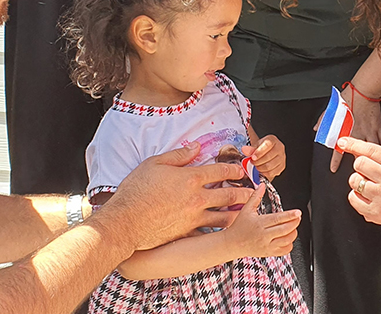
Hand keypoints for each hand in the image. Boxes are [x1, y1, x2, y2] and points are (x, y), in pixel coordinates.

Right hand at [102, 142, 253, 250]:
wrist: (126, 221)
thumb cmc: (136, 190)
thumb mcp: (155, 163)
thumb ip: (179, 154)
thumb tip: (196, 146)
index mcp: (191, 178)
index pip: (220, 171)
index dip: (234, 169)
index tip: (242, 169)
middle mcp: (197, 198)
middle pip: (228, 194)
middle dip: (243, 191)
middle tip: (254, 191)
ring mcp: (194, 217)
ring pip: (224, 216)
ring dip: (237, 212)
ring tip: (246, 211)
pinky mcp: (188, 232)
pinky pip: (209, 233)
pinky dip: (219, 231)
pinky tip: (224, 231)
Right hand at [222, 184, 300, 258]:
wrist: (232, 244)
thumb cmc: (239, 227)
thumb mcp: (246, 210)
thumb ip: (255, 197)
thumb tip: (261, 185)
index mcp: (259, 223)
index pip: (278, 219)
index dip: (290, 215)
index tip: (298, 212)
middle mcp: (264, 235)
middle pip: (285, 229)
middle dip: (294, 222)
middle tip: (298, 217)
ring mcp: (267, 245)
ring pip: (287, 240)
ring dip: (293, 233)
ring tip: (293, 226)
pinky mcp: (269, 253)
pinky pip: (285, 251)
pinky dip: (290, 244)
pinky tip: (288, 238)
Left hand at [243, 135, 285, 180]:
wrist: (267, 153)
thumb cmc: (262, 148)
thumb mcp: (255, 146)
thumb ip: (250, 149)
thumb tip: (244, 150)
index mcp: (273, 140)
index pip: (267, 145)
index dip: (259, 152)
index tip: (253, 157)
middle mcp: (279, 148)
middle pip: (268, 157)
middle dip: (257, 161)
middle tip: (252, 162)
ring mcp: (282, 158)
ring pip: (270, 166)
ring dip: (260, 168)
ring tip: (256, 166)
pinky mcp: (282, 167)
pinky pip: (272, 173)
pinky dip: (264, 173)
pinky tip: (261, 170)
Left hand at [315, 85, 380, 172]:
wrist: (364, 91)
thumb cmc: (348, 99)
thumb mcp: (332, 109)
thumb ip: (324, 120)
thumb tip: (317, 128)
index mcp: (346, 131)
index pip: (339, 149)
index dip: (335, 161)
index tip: (333, 169)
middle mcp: (358, 134)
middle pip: (358, 154)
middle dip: (358, 165)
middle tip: (358, 174)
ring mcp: (370, 132)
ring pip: (372, 151)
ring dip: (372, 160)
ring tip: (373, 171)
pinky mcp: (378, 128)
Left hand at [337, 137, 380, 238]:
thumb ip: (375, 156)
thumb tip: (349, 144)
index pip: (371, 150)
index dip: (354, 144)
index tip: (343, 142)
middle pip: (359, 163)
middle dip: (359, 166)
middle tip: (367, 173)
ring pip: (354, 180)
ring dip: (357, 182)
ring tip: (369, 187)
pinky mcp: (374, 211)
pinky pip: (352, 197)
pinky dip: (356, 196)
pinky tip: (367, 198)